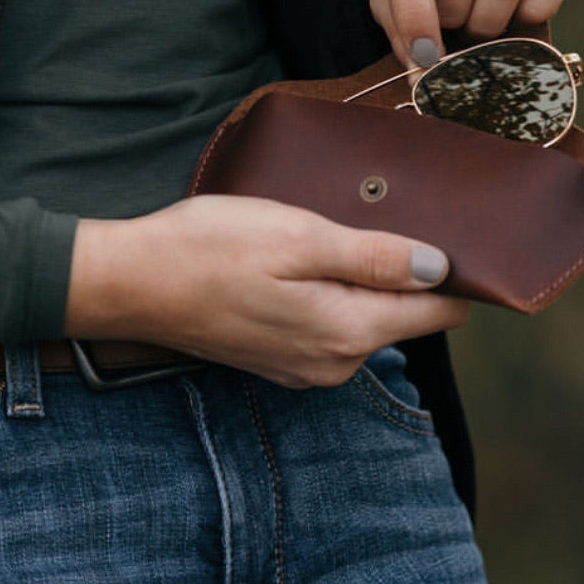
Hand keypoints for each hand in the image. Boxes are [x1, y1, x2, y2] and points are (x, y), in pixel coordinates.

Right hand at [62, 195, 470, 388]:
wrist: (130, 283)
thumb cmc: (209, 250)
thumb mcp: (298, 238)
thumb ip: (374, 258)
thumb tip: (440, 269)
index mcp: (348, 332)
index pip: (441, 312)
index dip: (454, 272)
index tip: (448, 230)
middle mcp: (336, 363)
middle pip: (405, 315)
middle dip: (402, 270)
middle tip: (371, 216)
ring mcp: (306, 367)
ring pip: (366, 318)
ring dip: (361, 280)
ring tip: (325, 235)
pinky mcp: (281, 360)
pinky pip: (331, 325)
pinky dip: (329, 294)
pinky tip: (298, 262)